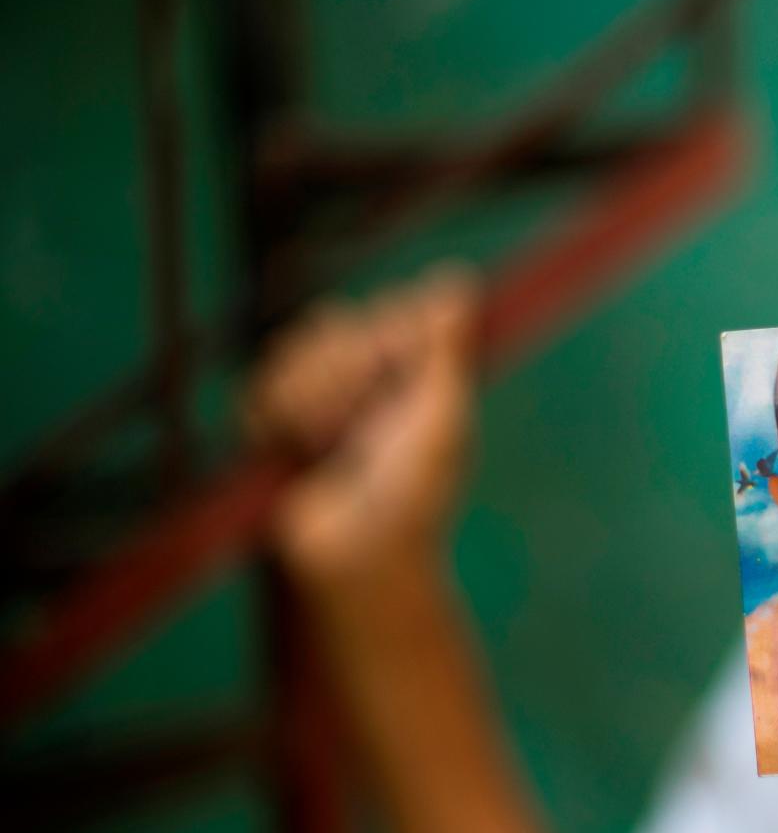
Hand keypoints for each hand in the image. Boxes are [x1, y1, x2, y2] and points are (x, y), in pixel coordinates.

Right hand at [243, 262, 480, 591]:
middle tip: (365, 423)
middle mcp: (368, 376)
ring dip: (316, 398)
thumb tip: (459, 281)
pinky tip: (298, 448)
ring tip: (331, 444)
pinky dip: (280, 417)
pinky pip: (262, 385)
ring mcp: (318, 396)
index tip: (400, 371)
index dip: (390, 333)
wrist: (352, 551)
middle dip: (351, 372)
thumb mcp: (441, 418)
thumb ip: (444, 350)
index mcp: (415, 372)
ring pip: (298, 350)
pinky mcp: (272, 421)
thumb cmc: (413, 494)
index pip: (393, 310)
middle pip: (341, 323)